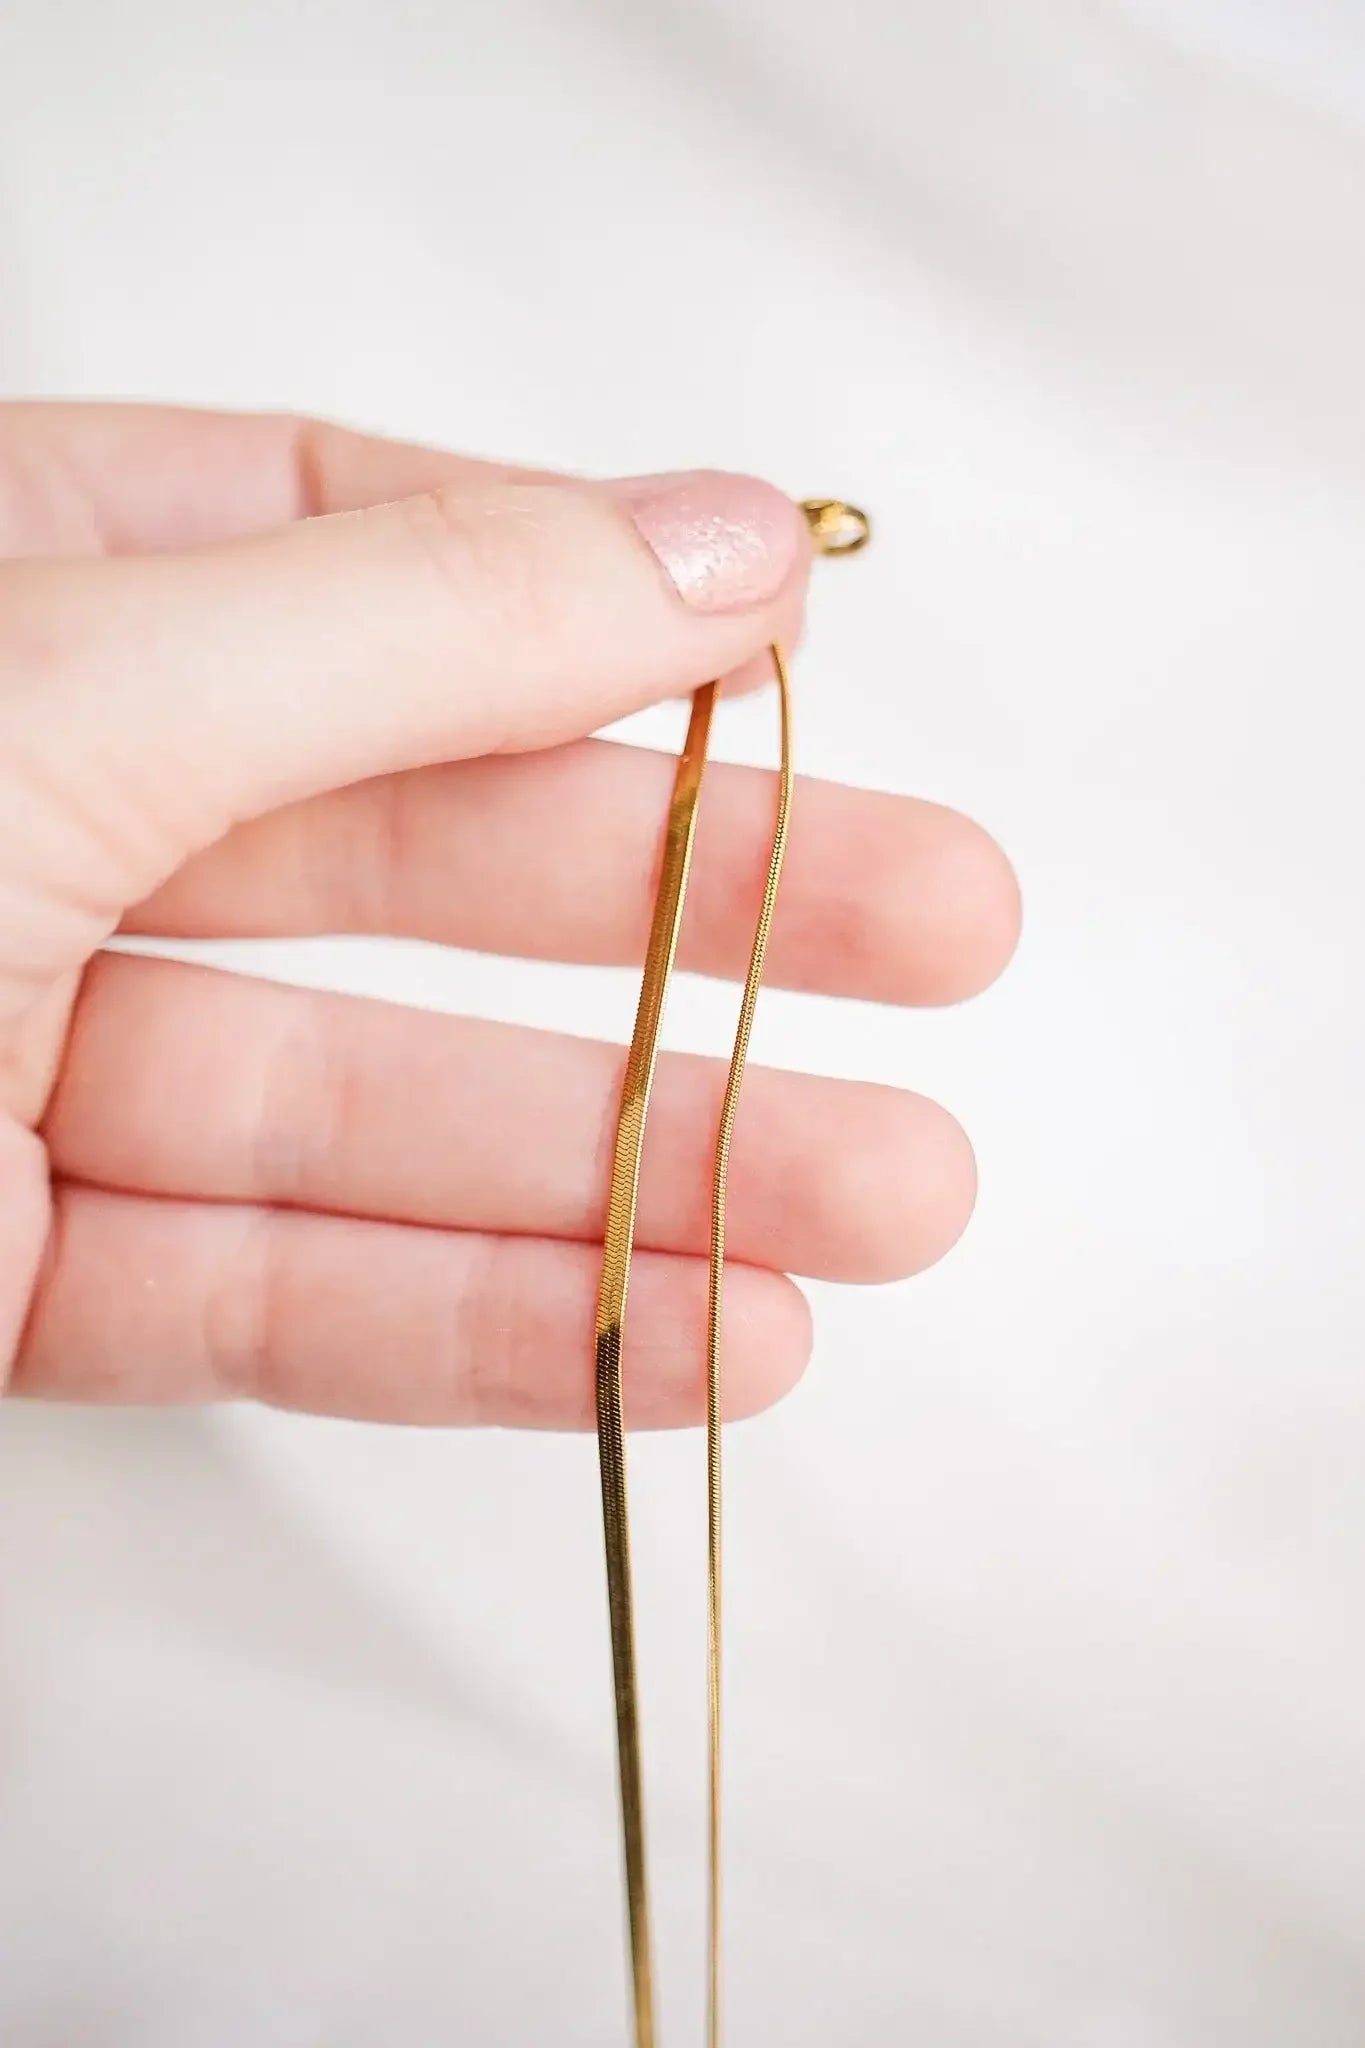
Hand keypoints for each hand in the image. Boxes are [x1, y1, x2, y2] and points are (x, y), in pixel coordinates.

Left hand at [0, 403, 1018, 1426]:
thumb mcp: (60, 688)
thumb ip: (401, 625)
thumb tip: (712, 545)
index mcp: (1, 589)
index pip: (311, 532)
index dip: (561, 583)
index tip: (774, 641)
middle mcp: (7, 812)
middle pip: (395, 841)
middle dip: (682, 900)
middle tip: (931, 926)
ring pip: (351, 1106)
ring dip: (628, 1160)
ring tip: (881, 1192)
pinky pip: (253, 1299)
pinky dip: (466, 1324)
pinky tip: (687, 1330)